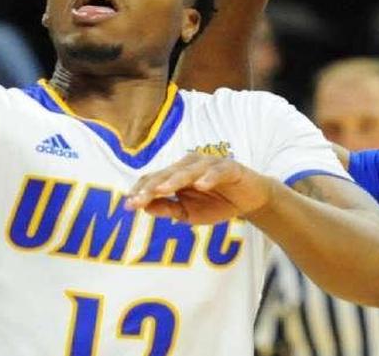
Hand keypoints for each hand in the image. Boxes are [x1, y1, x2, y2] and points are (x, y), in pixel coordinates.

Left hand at [125, 153, 273, 224]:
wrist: (250, 200)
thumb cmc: (217, 203)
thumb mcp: (189, 213)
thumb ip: (168, 209)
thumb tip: (144, 207)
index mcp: (177, 175)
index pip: (154, 179)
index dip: (141, 191)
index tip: (128, 206)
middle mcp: (190, 165)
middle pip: (166, 174)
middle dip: (151, 187)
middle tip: (138, 200)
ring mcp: (209, 164)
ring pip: (188, 170)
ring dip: (175, 180)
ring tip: (163, 190)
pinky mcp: (230, 167)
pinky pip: (217, 171)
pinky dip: (209, 177)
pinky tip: (201, 185)